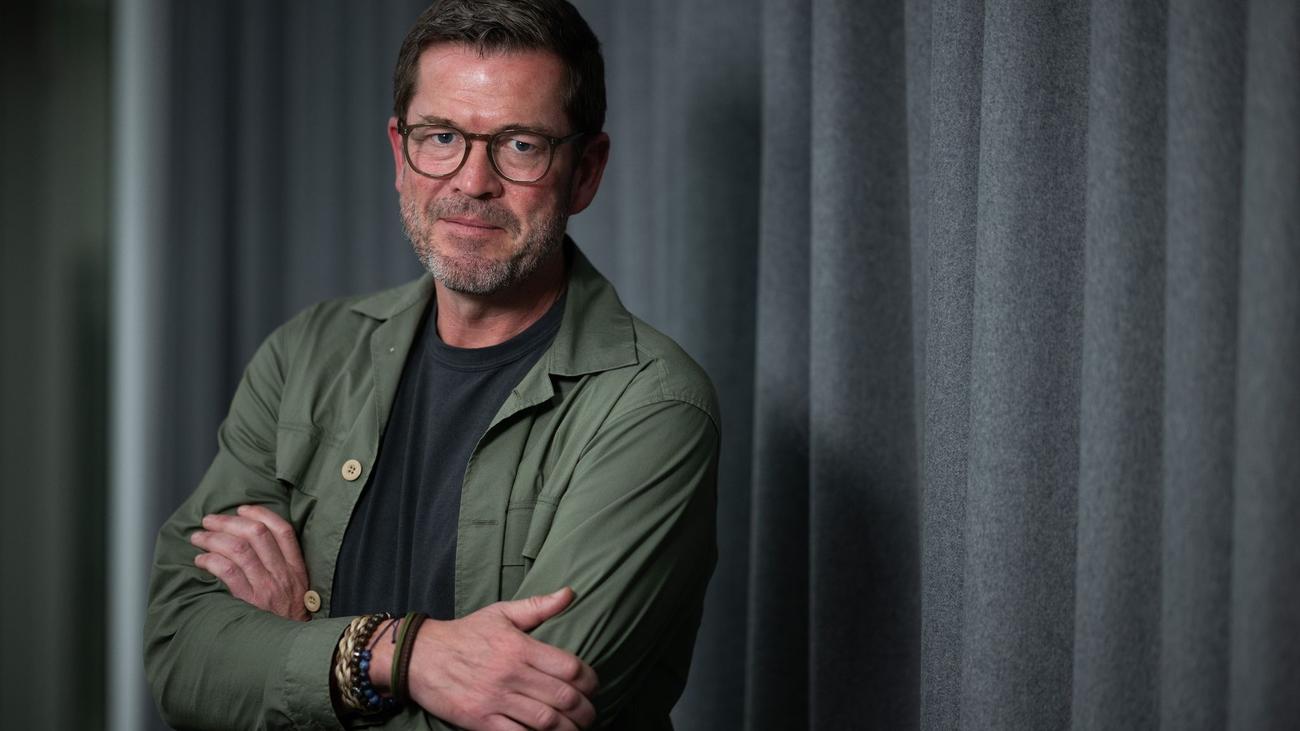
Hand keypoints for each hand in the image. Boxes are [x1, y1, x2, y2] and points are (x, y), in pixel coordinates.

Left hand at [190, 504, 310, 621]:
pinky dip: (211, 560)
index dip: (260, 513)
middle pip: (257, 534)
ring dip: (213, 539)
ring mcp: (267, 588)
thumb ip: (283, 568)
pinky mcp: (250, 602)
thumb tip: (252, 543)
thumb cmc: (287, 621)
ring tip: (198, 538)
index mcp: (296, 569)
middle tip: (209, 520)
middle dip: (228, 521)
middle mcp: (283, 575)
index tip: (242, 508)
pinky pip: (228, 572)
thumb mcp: (296, 591)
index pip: (283, 530)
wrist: (291, 650)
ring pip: (239, 549)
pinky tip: (200, 560)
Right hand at [402, 588, 599, 730]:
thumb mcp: (501, 613)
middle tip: (590, 714)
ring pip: (546, 721)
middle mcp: (511, 673)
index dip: (589, 680)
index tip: (593, 686)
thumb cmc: (465, 634)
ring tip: (576, 729)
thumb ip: (538, 606)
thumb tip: (570, 593)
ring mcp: (495, 699)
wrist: (419, 656)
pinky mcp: (480, 721)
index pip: (569, 667)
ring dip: (568, 729)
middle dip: (585, 710)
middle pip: (563, 697)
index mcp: (519, 646)